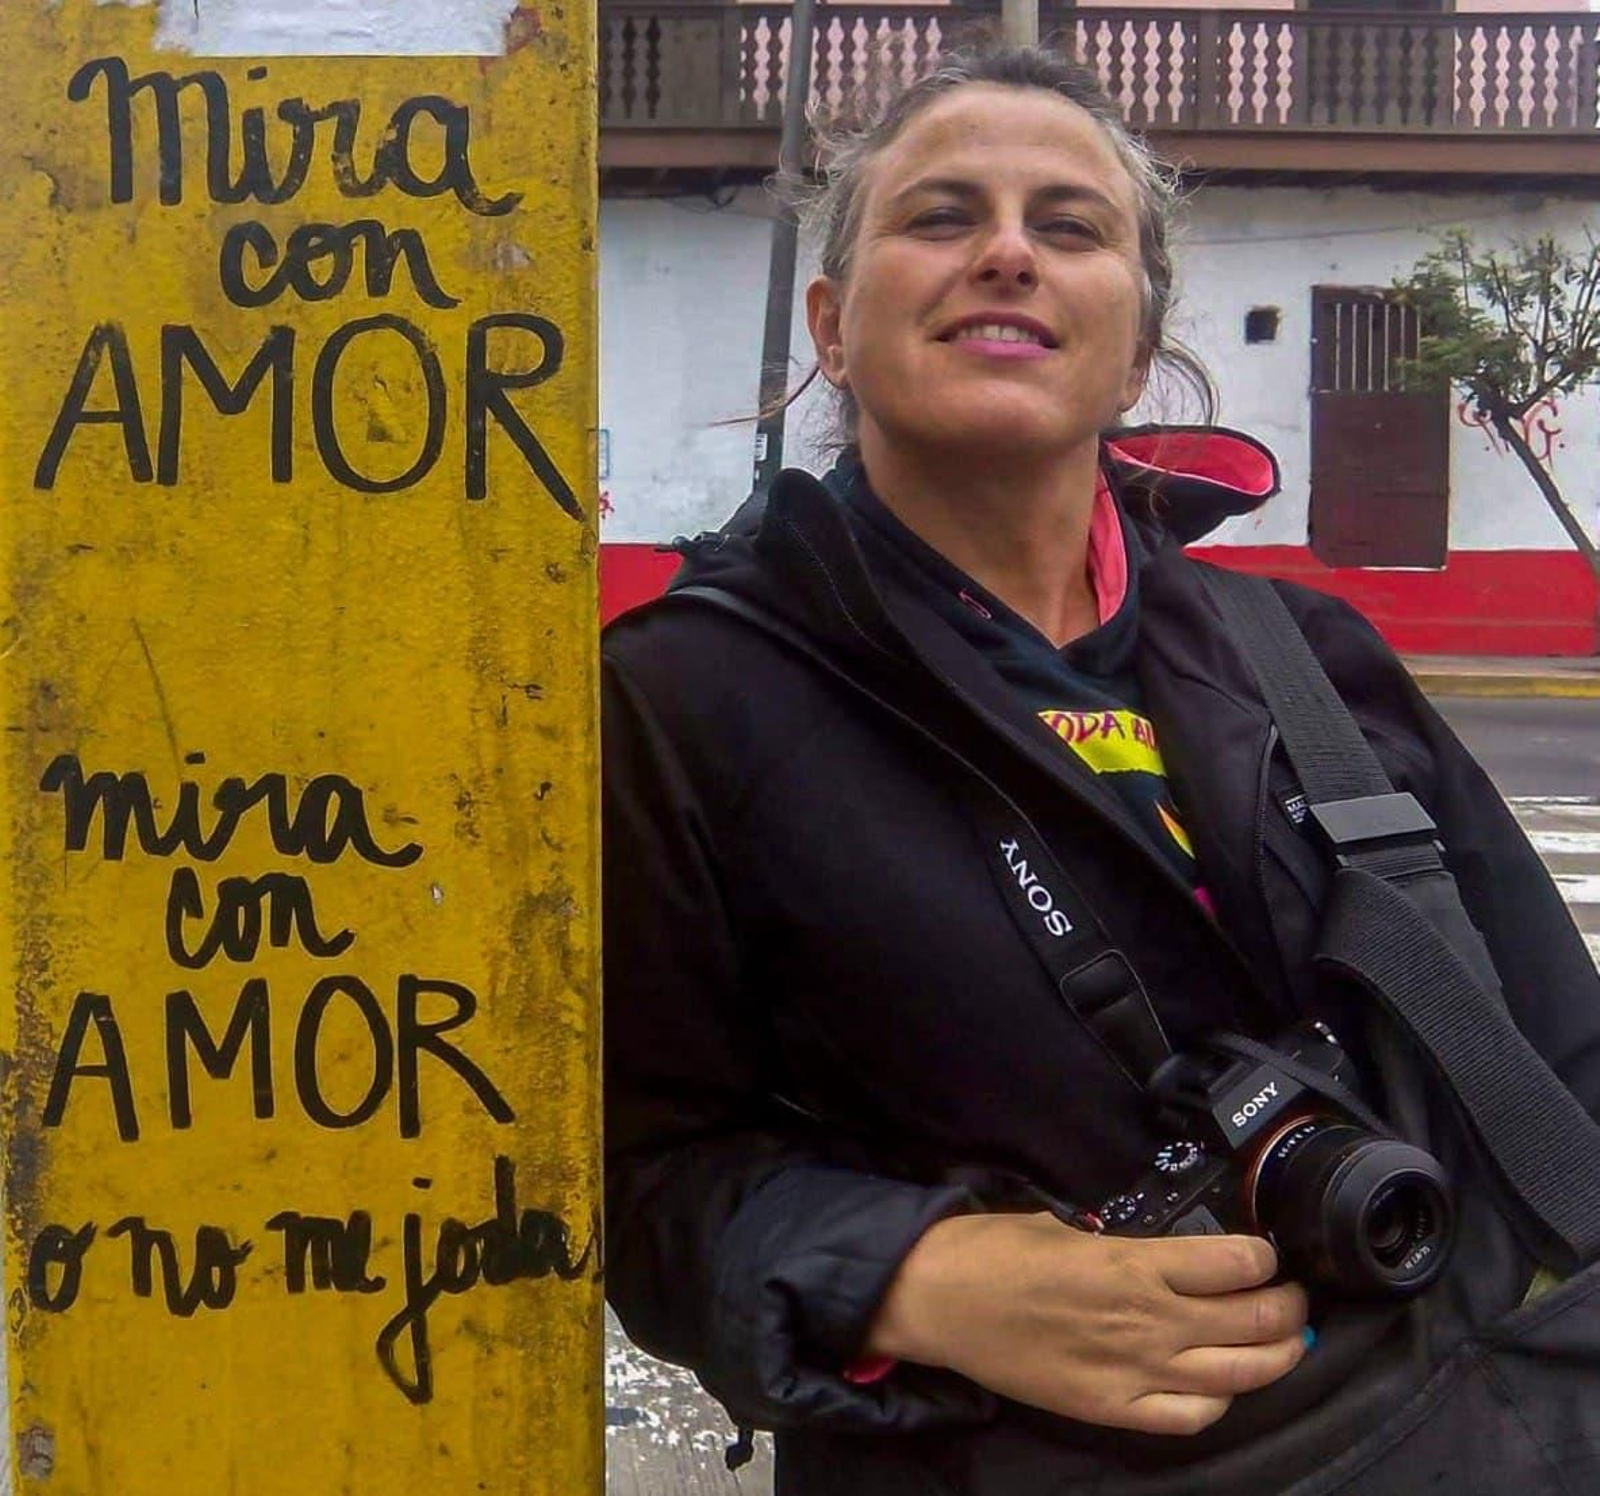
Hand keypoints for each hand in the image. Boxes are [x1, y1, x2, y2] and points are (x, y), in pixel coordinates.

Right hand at [865, 1212, 1309, 1434]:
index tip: (1269, 1255)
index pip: (1234, 1264)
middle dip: (1288, 1308)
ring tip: (1288, 1343)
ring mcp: (1133, 1371)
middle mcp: (1147, 1320)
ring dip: (1275, 1357)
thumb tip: (1149, 1251)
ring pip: (1236, 1373)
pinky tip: (1224, 1386)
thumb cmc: (994, 1250)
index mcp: (1133, 1264)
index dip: (1264, 1258)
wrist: (941, 1301)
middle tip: (1296, 1298)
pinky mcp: (1112, 1408)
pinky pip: (1189, 1416)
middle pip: (1251, 1320)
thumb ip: (1118, 1245)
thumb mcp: (1064, 1226)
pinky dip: (1220, 1401)